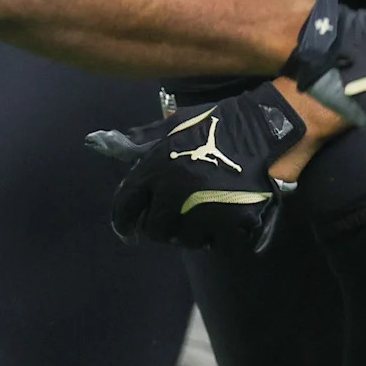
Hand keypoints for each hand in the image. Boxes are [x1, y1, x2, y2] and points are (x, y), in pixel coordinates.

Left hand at [86, 86, 306, 251]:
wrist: (267, 126)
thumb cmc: (217, 123)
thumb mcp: (173, 124)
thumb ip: (139, 141)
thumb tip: (99, 141)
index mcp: (157, 168)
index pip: (126, 206)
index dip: (124, 220)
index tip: (128, 228)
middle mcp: (177, 193)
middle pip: (155, 231)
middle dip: (161, 227)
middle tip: (174, 218)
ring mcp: (206, 211)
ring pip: (187, 241)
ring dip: (191, 233)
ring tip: (202, 216)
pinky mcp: (235, 223)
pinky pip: (219, 243)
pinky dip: (221, 236)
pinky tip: (225, 219)